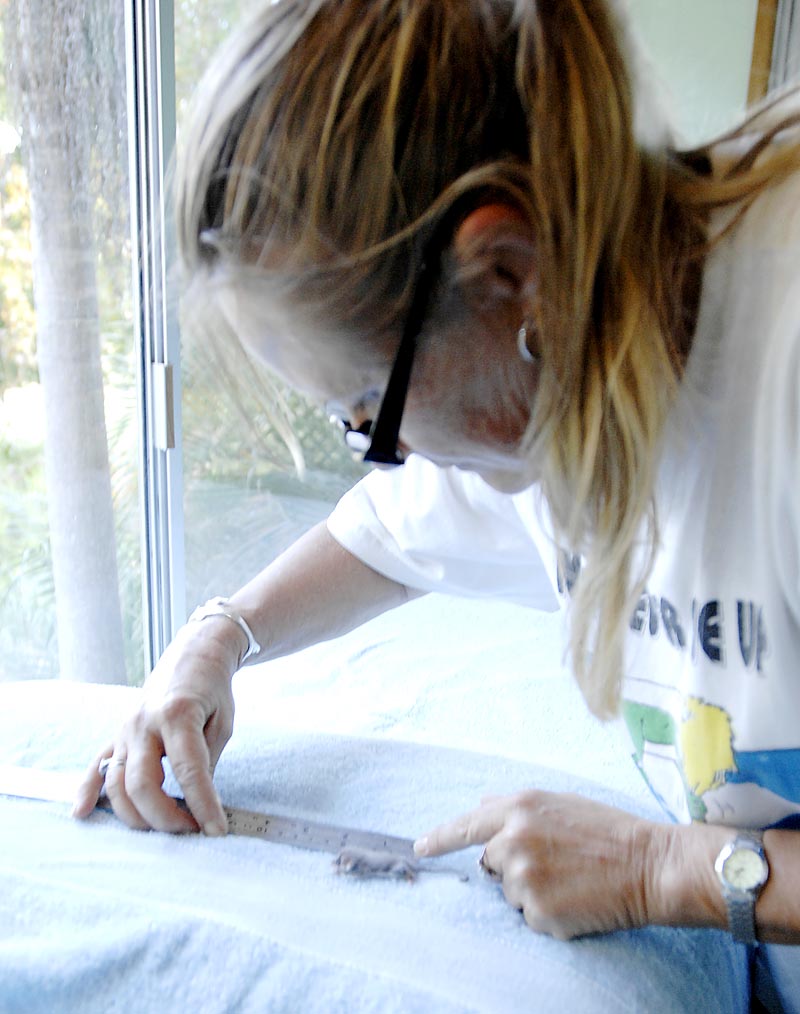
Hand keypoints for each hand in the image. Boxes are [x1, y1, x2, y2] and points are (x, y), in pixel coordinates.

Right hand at [72, 621, 240, 835]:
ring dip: (137, 815)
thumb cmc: (213, 690)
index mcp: (178, 716)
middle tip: (191, 830)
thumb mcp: (222, 723)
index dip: (203, 805)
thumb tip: (196, 804)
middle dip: (165, 817)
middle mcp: (145, 723)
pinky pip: (97, 765)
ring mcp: (125, 729)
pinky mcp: (117, 733)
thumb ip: (207, 762)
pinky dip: (87, 791)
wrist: (194, 655)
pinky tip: (82, 812)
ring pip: (117, 783)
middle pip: (143, 784)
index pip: (189, 772)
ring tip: (163, 828)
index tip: (216, 830)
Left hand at [415, 790, 665, 938]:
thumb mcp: (559, 804)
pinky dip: (549, 915)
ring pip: (509, 893)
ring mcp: (523, 876)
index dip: (440, 838)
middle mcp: (513, 838)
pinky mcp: (537, 910)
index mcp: (519, 807)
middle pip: (489, 862)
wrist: (650, 865)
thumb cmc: (608, 832)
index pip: (467, 824)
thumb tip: (482, 807)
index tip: (420, 849)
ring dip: (531, 892)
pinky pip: (529, 918)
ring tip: (571, 880)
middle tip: (555, 865)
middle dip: (512, 866)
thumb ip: (517, 808)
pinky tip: (576, 900)